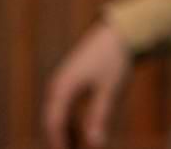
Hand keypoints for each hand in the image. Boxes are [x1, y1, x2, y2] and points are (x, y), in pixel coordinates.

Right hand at [41, 23, 133, 148]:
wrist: (117, 33)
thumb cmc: (114, 60)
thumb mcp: (110, 90)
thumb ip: (100, 117)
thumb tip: (96, 144)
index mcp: (64, 88)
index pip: (54, 122)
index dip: (59, 142)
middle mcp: (58, 85)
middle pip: (52, 119)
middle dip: (60, 139)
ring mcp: (62, 82)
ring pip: (58, 114)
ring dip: (66, 132)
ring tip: (76, 147)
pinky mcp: (70, 81)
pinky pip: (64, 107)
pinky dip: (70, 122)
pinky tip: (81, 133)